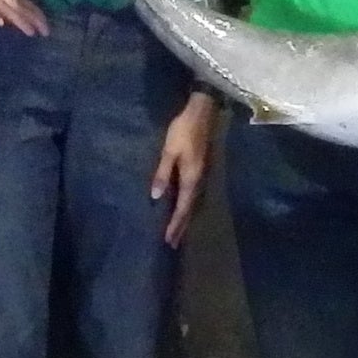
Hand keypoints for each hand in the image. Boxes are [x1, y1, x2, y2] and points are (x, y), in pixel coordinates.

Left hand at [150, 92, 217, 246]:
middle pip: (190, 209)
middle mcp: (198, 181)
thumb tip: (156, 197)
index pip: (182, 208)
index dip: (175, 224)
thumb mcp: (169, 152)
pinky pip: (193, 195)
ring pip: (193, 203)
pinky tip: (182, 208)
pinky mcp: (199, 170)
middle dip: (181, 226)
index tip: (168, 239)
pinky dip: (187, 207)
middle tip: (172, 243)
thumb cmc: (183, 131)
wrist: (202, 113)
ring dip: (184, 218)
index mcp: (191, 179)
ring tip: (177, 232)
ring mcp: (201, 176)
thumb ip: (163, 174)